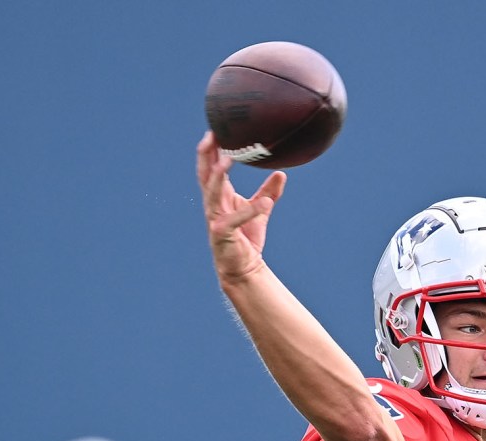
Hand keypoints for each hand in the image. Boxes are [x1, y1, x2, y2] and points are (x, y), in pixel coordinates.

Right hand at [196, 131, 286, 280]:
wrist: (244, 267)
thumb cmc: (247, 237)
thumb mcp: (260, 210)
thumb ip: (268, 192)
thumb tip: (281, 173)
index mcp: (219, 196)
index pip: (210, 168)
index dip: (210, 150)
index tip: (215, 129)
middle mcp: (213, 204)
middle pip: (204, 175)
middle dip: (206, 155)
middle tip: (213, 135)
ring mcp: (214, 219)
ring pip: (212, 192)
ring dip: (219, 174)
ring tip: (229, 159)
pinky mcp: (222, 234)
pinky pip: (235, 220)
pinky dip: (251, 211)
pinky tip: (266, 203)